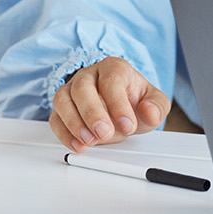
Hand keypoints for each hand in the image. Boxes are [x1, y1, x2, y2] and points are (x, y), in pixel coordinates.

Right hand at [50, 56, 169, 152]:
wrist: (121, 106)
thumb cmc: (135, 101)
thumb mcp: (154, 102)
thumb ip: (157, 107)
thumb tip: (149, 111)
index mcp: (114, 68)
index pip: (112, 80)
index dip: (118, 104)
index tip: (128, 125)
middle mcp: (90, 75)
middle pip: (82, 87)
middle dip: (92, 113)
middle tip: (104, 133)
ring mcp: (72, 89)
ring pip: (63, 100)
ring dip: (74, 123)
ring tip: (90, 141)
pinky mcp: (62, 108)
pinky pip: (55, 118)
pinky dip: (64, 134)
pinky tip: (78, 145)